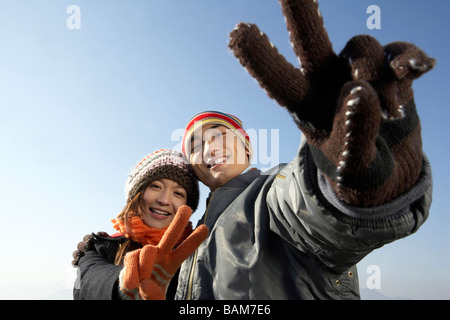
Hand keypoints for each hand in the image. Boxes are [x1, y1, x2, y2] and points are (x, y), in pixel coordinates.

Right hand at [120, 205, 207, 299]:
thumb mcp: (156, 297)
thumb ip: (153, 296)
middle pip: (171, 235)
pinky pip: (133, 260)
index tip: (205, 227)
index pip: (185, 250)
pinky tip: (133, 282)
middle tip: (187, 208)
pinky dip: (132, 274)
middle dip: (179, 221)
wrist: (130, 293)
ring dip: (145, 267)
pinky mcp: (133, 256)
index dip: (194, 240)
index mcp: (171, 263)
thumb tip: (145, 285)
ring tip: (143, 281)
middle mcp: (161, 254)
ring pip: (148, 251)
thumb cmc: (149, 292)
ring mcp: (147, 254)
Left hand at [228, 0, 434, 205]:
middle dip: (302, 14)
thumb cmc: (360, 170)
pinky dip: (409, 60)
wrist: (391, 171)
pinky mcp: (391, 72)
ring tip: (390, 114)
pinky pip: (399, 52)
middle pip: (311, 41)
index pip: (280, 80)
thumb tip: (360, 90)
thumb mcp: (356, 164)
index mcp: (307, 106)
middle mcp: (327, 82)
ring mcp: (359, 73)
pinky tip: (421, 69)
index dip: (261, 59)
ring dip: (380, 77)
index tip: (239, 31)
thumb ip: (356, 132)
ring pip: (363, 47)